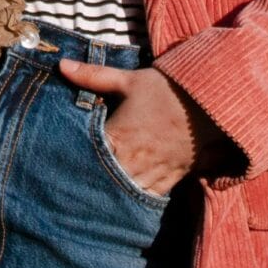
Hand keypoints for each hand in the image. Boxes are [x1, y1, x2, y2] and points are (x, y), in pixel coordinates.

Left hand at [57, 59, 234, 194]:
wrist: (209, 102)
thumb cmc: (166, 90)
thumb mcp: (130, 80)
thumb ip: (94, 75)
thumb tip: (61, 65)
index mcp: (119, 137)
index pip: (87, 157)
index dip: (71, 163)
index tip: (58, 164)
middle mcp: (134, 160)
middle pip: (103, 181)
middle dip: (89, 182)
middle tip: (70, 188)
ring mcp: (152, 173)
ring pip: (124, 195)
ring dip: (112, 195)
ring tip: (94, 199)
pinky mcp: (170, 179)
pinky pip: (149, 198)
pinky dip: (136, 201)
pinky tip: (125, 202)